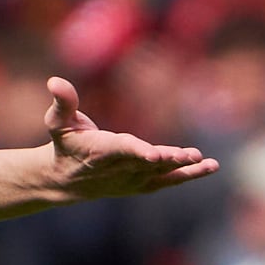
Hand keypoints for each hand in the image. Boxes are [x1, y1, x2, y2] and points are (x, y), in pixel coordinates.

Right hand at [39, 75, 217, 200]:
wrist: (66, 181)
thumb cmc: (65, 144)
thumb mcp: (57, 121)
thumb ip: (63, 102)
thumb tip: (54, 81)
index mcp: (100, 152)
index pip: (121, 151)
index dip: (137, 152)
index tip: (153, 153)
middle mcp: (120, 168)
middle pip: (147, 163)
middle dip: (167, 159)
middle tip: (188, 155)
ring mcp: (133, 178)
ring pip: (162, 173)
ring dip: (183, 167)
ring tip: (204, 161)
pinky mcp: (144, 183)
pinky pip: (169, 180)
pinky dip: (189, 175)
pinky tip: (210, 166)